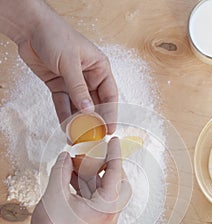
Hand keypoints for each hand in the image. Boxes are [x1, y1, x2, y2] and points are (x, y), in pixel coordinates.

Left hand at [17, 3, 117, 130]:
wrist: (30, 29)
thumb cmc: (56, 35)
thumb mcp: (70, 62)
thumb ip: (78, 88)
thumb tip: (88, 110)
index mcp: (99, 68)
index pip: (109, 95)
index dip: (110, 113)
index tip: (109, 129)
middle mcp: (88, 77)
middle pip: (95, 104)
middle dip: (93, 121)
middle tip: (92, 137)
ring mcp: (73, 83)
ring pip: (78, 107)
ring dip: (77, 121)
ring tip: (76, 136)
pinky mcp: (59, 86)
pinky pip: (63, 104)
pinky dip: (64, 115)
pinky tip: (65, 127)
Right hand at [29, 137, 130, 223]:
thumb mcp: (55, 194)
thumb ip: (62, 170)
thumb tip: (65, 156)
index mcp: (107, 208)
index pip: (116, 174)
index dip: (114, 154)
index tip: (114, 140)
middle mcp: (110, 215)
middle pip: (114, 182)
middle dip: (103, 166)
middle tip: (93, 153)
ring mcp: (103, 220)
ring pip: (102, 191)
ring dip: (90, 176)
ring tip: (74, 163)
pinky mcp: (94, 222)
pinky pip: (95, 199)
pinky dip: (85, 187)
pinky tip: (72, 177)